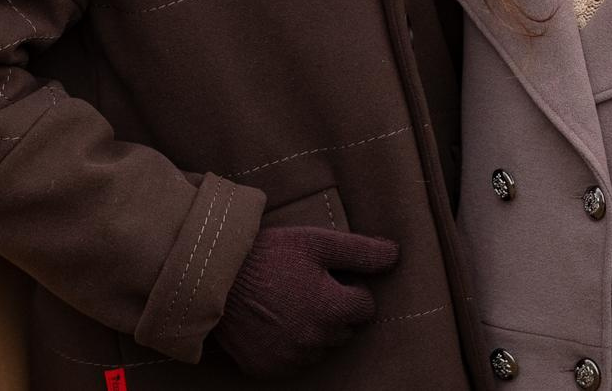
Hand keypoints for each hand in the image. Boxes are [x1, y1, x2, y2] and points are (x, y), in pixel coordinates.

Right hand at [213, 225, 397, 377]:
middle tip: (307, 286)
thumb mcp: (318, 242)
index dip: (351, 287)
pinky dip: (288, 345)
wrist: (215, 277)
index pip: (366, 306)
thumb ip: (362, 251)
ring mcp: (290, 359)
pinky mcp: (267, 369)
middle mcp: (316, 342)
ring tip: (288, 302)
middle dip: (334, 310)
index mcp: (333, 311)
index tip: (329, 275)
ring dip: (313, 330)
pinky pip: (291, 360)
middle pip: (344, 329)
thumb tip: (395, 255)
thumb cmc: (270, 255)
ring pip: (320, 347)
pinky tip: (273, 322)